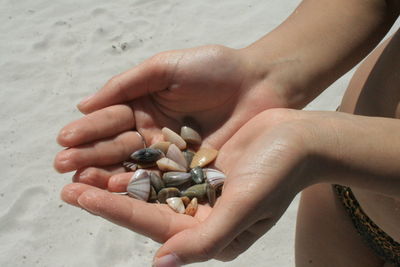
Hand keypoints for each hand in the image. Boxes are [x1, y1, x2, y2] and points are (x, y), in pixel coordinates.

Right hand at [54, 45, 287, 176]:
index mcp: (145, 107)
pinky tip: (115, 190)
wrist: (258, 84)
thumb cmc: (214, 69)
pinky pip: (161, 179)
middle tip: (62, 166)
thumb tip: (83, 105)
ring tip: (80, 182)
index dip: (90, 130)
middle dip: (90, 156)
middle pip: (118, 148)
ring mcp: (171, 156)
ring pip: (135, 167)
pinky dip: (138, 185)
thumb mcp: (165, 68)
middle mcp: (153, 134)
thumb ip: (127, 84)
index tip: (65, 139)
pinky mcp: (189, 171)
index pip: (112, 121)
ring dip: (106, 175)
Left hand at [60, 109, 315, 264]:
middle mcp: (201, 215)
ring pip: (150, 186)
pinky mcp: (201, 169)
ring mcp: (200, 191)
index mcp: (210, 232)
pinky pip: (163, 167)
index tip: (78, 196)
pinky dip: (139, 160)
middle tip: (67, 184)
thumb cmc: (280, 172)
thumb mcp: (246, 206)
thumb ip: (207, 238)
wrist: (302, 140)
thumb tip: (162, 264)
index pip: (152, 223)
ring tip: (82, 168)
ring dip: (117, 177)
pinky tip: (116, 152)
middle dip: (105, 196)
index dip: (114, 210)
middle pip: (145, 207)